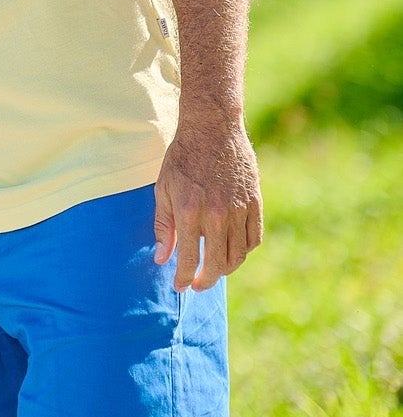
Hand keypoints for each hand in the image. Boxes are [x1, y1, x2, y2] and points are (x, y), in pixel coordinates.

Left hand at [153, 111, 262, 291]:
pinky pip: (253, 239)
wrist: (212, 129)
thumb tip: (161, 258)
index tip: (179, 287)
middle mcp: (215, 215)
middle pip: (217, 264)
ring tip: (214, 269)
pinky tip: (232, 251)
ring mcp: (238, 210)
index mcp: (189, 211)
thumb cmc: (182, 158)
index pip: (188, 258)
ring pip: (238, 255)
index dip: (183, 277)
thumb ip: (163, 226)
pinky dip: (244, 251)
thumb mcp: (163, 189)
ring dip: (226, 268)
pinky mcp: (255, 203)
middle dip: (205, 280)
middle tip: (197, 285)